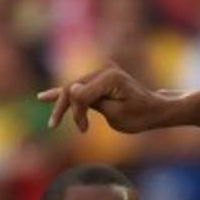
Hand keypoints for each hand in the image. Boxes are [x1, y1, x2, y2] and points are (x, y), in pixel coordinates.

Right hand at [37, 64, 173, 133]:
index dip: (77, 113)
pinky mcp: (101, 79)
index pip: (80, 94)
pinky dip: (65, 94)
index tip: (84, 129)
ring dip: (63, 105)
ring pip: (73, 89)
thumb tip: (71, 87)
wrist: (155, 110)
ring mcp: (103, 73)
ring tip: (51, 119)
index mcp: (110, 78)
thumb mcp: (117, 115)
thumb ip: (91, 102)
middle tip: (53, 125)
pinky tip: (43, 96)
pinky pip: (79, 87)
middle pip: (73, 89)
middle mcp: (105, 71)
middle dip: (64, 108)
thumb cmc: (140, 115)